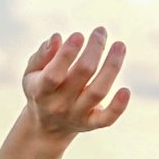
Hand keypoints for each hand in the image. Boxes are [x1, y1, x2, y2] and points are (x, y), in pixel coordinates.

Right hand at [22, 26, 130, 141]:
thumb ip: (42, 55)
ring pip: (98, 91)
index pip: (54, 74)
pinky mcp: (91, 123)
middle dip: (94, 49)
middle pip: (83, 74)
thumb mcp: (32, 72)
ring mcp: (76, 115)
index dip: (67, 54)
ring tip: (119, 45)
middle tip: (100, 31)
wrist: (45, 126)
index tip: (79, 35)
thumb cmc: (40, 89)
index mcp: (41, 91)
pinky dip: (118, 106)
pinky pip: (107, 119)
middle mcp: (59, 105)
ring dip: (111, 66)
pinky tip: (126, 90)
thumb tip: (57, 37)